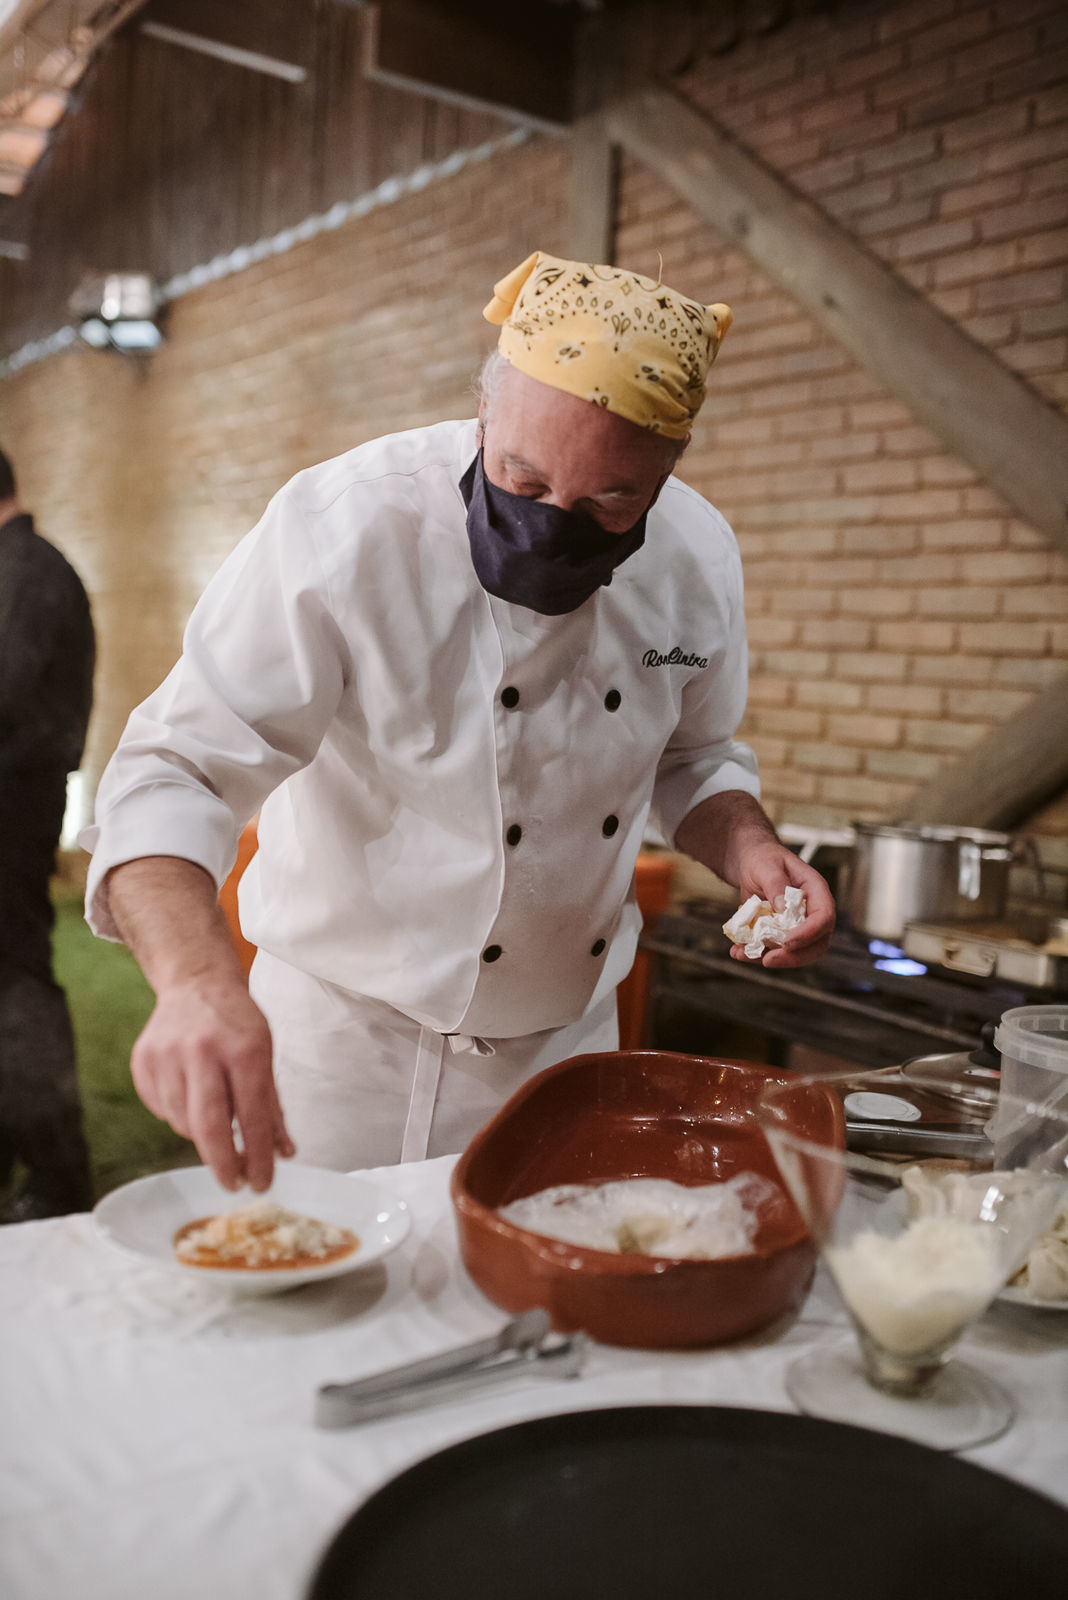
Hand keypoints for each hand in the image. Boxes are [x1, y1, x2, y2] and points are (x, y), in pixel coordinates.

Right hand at [130, 977, 293, 1190]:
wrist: (196, 982)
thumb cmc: (237, 1023)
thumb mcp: (265, 1054)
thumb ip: (272, 1107)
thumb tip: (283, 1154)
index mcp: (243, 1049)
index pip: (253, 1116)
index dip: (258, 1156)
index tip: (261, 1183)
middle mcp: (203, 1051)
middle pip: (209, 1126)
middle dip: (222, 1164)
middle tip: (233, 1183)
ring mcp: (167, 1055)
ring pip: (182, 1122)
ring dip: (201, 1135)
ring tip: (214, 1118)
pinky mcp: (143, 1060)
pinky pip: (161, 1110)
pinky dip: (178, 1116)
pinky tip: (189, 1096)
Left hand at [728, 841, 835, 969]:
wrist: (752, 865)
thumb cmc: (764, 860)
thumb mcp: (767, 866)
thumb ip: (776, 884)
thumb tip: (783, 909)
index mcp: (816, 892)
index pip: (824, 917)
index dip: (809, 933)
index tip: (787, 941)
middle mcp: (812, 912)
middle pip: (817, 944)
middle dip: (794, 957)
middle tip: (768, 960)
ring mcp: (799, 926)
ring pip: (797, 953)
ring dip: (771, 959)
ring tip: (743, 955)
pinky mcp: (782, 934)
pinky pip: (775, 951)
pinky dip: (757, 955)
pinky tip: (738, 951)